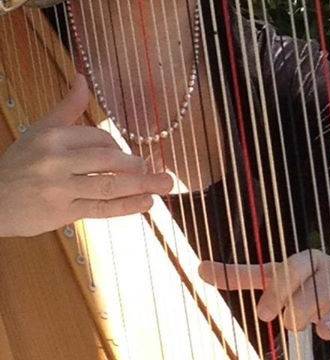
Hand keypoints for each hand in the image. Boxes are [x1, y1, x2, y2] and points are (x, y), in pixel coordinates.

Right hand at [0, 74, 172, 236]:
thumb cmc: (21, 164)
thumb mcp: (41, 130)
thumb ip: (67, 107)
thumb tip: (82, 77)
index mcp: (53, 137)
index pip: (99, 139)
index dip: (119, 149)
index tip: (126, 158)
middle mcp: (56, 161)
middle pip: (108, 160)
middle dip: (136, 165)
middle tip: (156, 171)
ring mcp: (60, 188)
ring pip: (109, 185)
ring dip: (142, 185)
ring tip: (165, 184)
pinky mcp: (62, 212)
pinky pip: (101, 208)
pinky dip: (127, 206)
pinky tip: (146, 202)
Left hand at [199, 249, 329, 354]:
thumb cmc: (304, 284)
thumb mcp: (273, 277)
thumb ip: (241, 275)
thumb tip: (199, 268)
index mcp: (307, 261)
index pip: (291, 271)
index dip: (277, 291)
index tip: (263, 314)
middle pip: (316, 288)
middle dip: (302, 307)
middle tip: (292, 323)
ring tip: (322, 332)